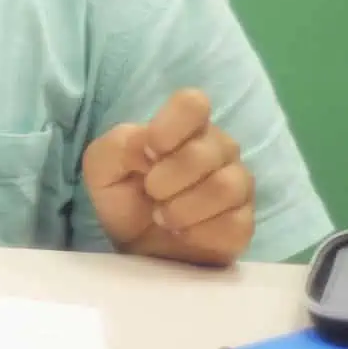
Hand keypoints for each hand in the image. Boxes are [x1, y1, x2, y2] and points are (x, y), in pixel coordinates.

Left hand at [82, 88, 253, 265]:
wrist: (136, 246)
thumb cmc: (123, 196)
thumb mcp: (102, 167)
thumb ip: (120, 145)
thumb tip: (149, 143)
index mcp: (185, 126)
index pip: (194, 103)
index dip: (170, 126)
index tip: (149, 151)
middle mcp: (219, 149)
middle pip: (205, 151)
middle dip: (166, 180)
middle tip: (150, 193)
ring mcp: (238, 184)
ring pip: (225, 186)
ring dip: (182, 208)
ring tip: (163, 216)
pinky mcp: (244, 223)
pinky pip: (234, 223)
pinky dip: (198, 233)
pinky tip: (183, 233)